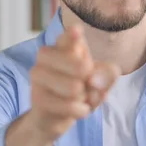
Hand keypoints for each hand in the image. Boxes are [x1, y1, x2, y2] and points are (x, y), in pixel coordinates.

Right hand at [28, 24, 119, 141]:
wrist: (58, 115)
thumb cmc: (81, 89)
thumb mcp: (102, 79)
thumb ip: (108, 73)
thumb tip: (93, 80)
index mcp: (64, 44)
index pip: (68, 36)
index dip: (73, 35)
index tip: (77, 30)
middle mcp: (47, 54)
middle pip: (79, 64)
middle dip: (90, 79)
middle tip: (86, 83)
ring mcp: (38, 74)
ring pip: (74, 88)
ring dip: (84, 97)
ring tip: (80, 97)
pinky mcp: (36, 96)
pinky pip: (68, 105)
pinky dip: (79, 110)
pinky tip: (78, 108)